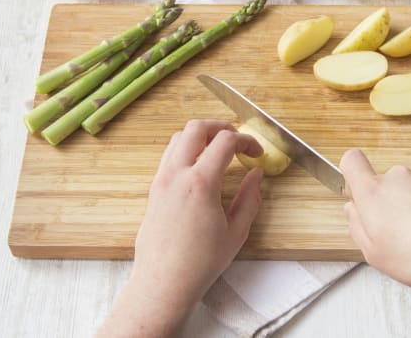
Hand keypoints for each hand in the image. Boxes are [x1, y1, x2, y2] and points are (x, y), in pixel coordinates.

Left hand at [97, 119, 263, 337]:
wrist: (163, 283)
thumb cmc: (200, 263)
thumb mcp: (236, 232)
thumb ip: (250, 198)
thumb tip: (256, 175)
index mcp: (200, 183)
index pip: (225, 141)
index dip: (247, 141)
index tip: (257, 153)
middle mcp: (176, 175)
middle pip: (196, 128)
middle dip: (221, 127)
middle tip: (237, 140)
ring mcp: (161, 180)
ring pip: (178, 138)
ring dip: (201, 137)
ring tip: (219, 151)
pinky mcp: (153, 190)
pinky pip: (169, 156)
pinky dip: (187, 150)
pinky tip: (201, 168)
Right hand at [340, 148, 410, 289]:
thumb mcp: (374, 253)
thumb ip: (357, 227)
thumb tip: (352, 211)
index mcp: (373, 191)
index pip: (352, 160)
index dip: (350, 173)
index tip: (356, 194)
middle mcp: (397, 178)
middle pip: (382, 183)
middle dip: (385, 205)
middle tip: (392, 235)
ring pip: (407, 192)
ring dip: (409, 211)